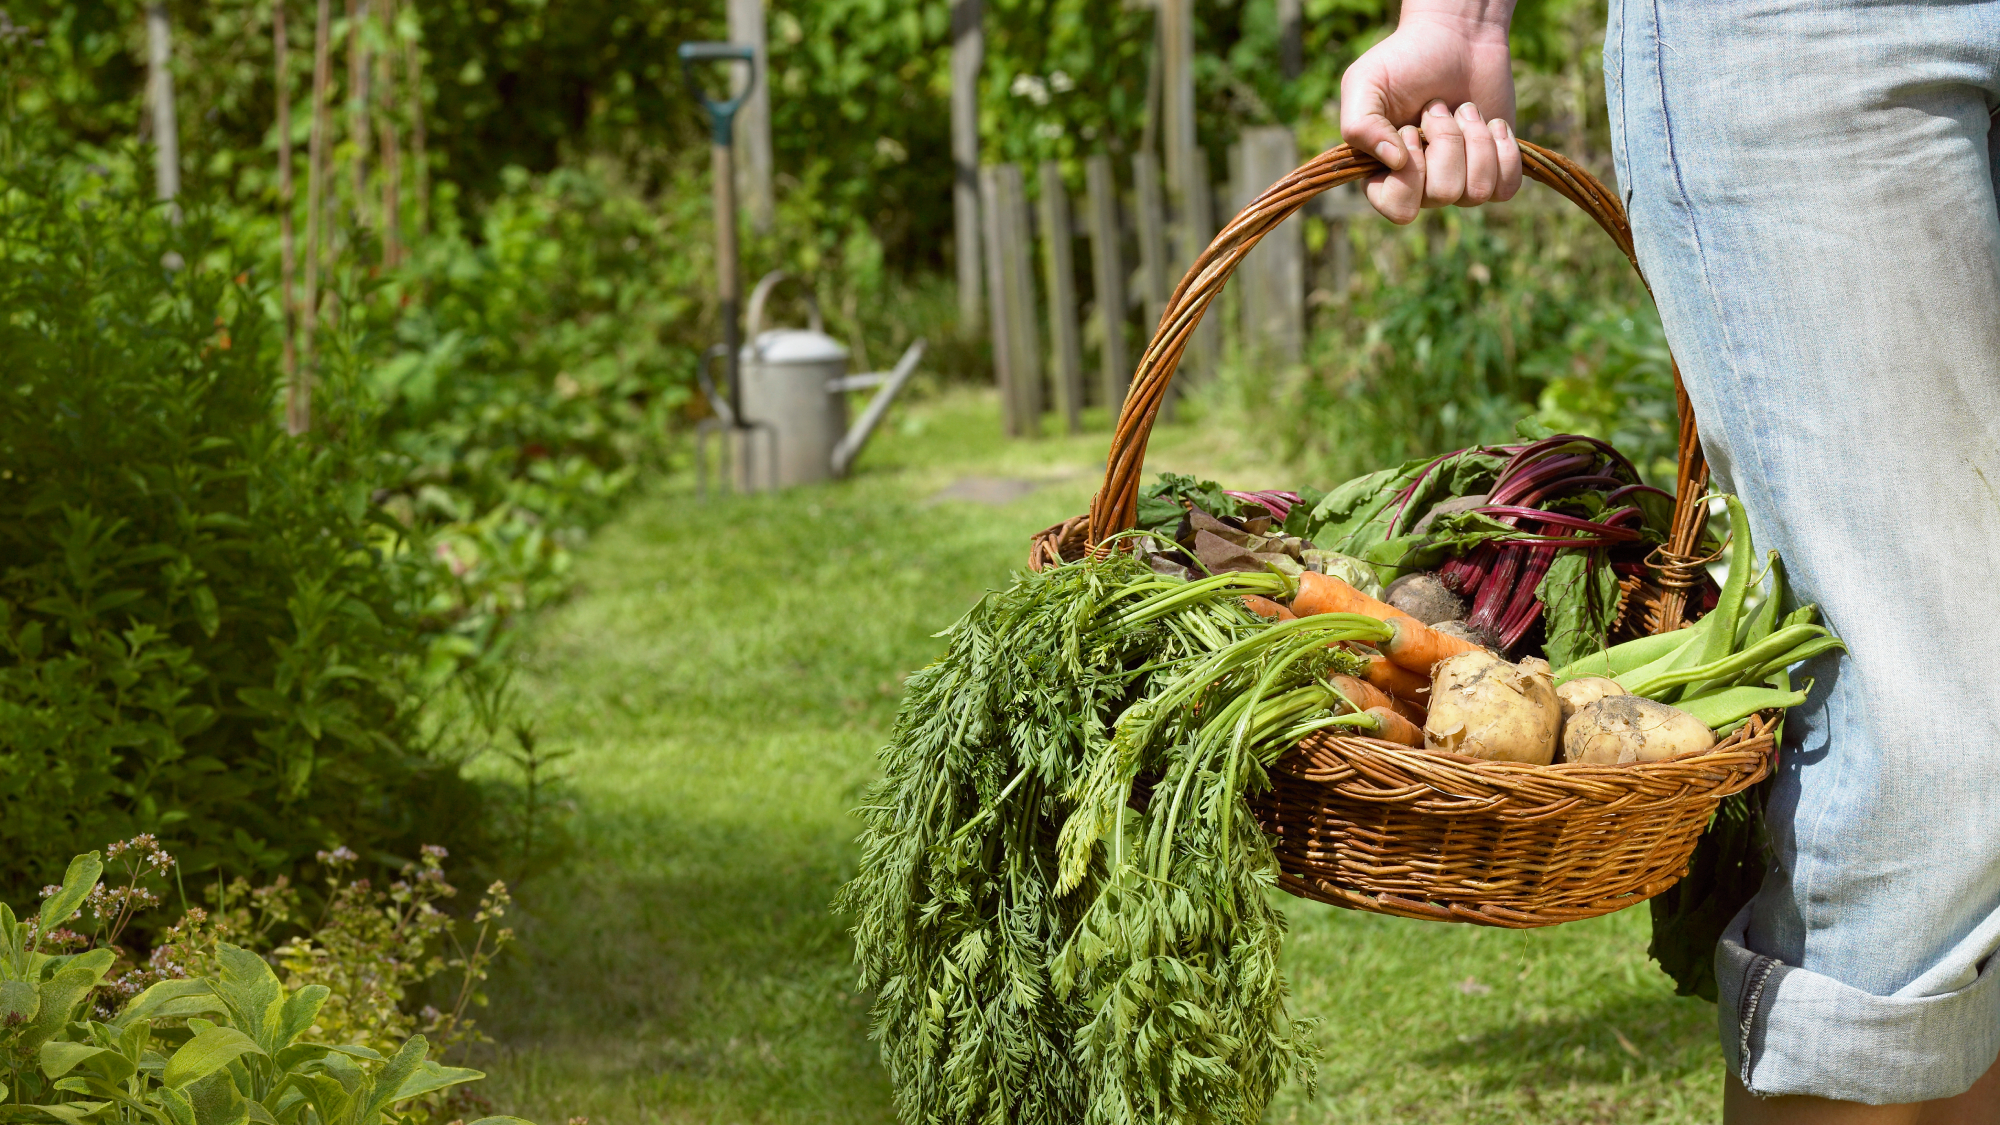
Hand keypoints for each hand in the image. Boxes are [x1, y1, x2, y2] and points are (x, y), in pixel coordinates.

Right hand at [1340, 3, 1523, 222]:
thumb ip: (1360, 126)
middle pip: (1442, 195)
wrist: (1458, 36)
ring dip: (1475, 140)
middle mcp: (1420, 185)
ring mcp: (1459, 180)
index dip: (1410, 174)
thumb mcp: (1365, 84)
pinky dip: (1504, 152)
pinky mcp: (1495, 169)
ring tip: (1465, 109)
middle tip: (1438, 107)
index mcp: (1382, 174)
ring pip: (1476, 192)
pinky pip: (1505, 189)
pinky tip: (1493, 124)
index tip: (1411, 131)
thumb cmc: (1405, 59)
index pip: (1399, 209)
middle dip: (1447, 141)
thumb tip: (1395, 162)